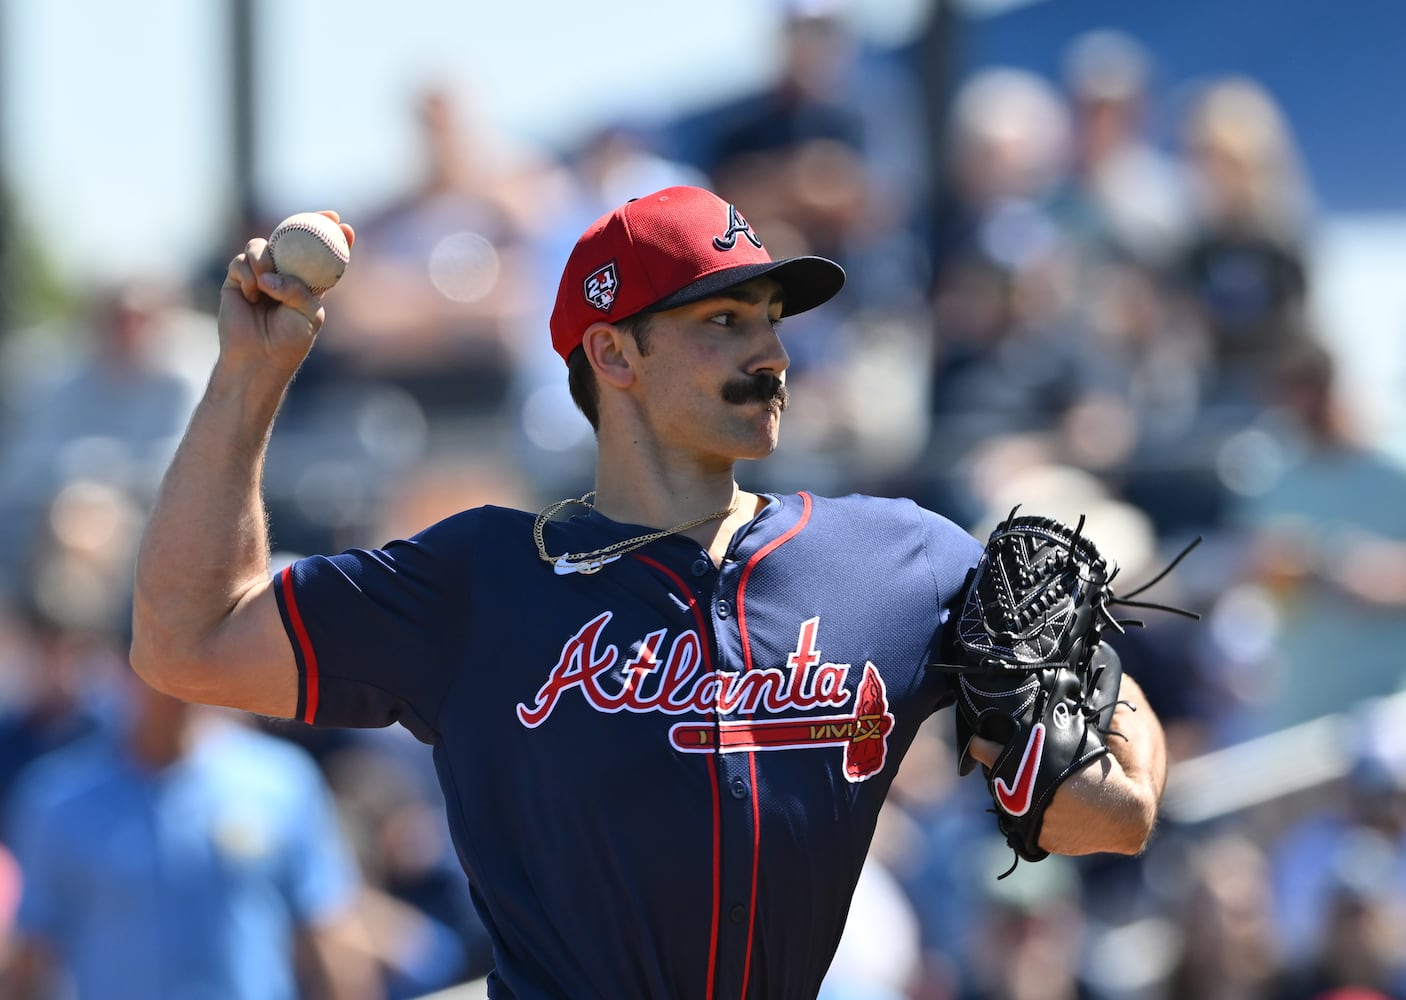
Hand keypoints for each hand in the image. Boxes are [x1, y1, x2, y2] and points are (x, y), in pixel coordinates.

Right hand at [219, 211, 355, 376]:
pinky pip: (241, 261)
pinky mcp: (237, 279)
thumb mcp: (308, 314)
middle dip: (305, 223)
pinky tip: (253, 293)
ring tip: (267, 282)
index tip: (345, 226)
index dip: (333, 239)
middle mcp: (283, 275)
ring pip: (261, 246)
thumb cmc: (289, 341)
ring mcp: (259, 275)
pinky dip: (248, 272)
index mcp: (308, 284)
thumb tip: (271, 276)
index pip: (321, 255)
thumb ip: (298, 289)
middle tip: (320, 217)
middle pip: (291, 240)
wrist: (258, 358)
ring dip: (264, 259)